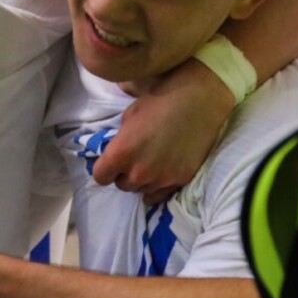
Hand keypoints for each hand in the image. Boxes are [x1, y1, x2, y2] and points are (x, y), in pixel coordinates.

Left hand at [93, 59, 234, 203]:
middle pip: (122, 185)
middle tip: (134, 159)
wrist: (197, 102)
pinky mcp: (180, 181)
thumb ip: (120, 137)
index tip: (111, 162)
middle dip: (124, 174)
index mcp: (120, 153)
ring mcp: (160, 179)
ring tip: (151, 163)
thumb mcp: (129, 115)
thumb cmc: (159, 101)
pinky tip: (160, 176)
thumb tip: (118, 145)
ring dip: (142, 180)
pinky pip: (160, 195)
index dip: (104, 169)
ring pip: (141, 190)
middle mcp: (138, 172)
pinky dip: (157, 187)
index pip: (100, 176)